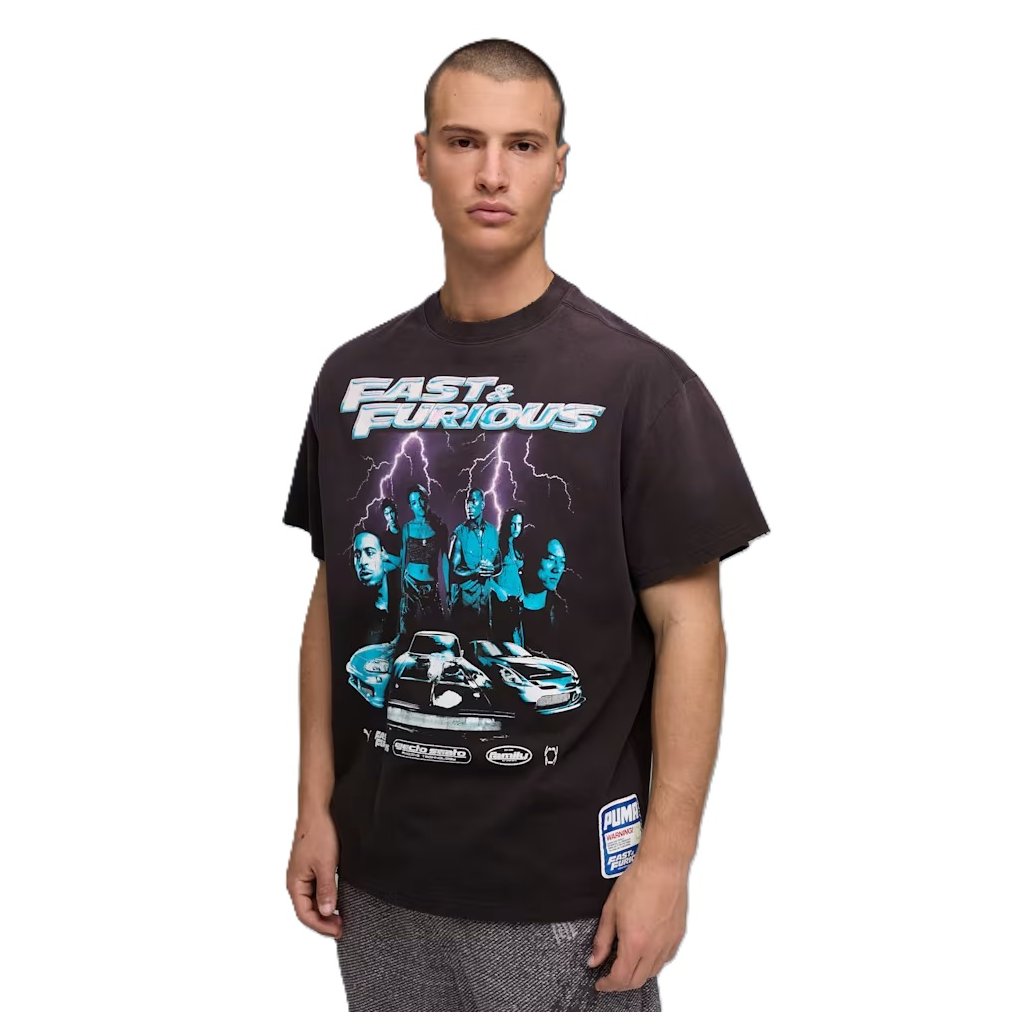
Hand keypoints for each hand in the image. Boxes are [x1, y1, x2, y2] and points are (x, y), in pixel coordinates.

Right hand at [286, 809, 341, 937]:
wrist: (318, 811)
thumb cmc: (318, 834)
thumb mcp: (326, 864)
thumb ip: (326, 890)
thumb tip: (326, 913)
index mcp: (295, 883)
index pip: (305, 914)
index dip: (321, 926)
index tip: (338, 931)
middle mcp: (296, 881)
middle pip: (308, 910)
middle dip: (323, 921)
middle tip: (342, 928)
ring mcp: (303, 874)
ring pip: (312, 900)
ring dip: (325, 911)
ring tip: (341, 918)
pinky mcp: (311, 867)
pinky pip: (316, 889)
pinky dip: (326, 898)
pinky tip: (337, 901)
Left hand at [588, 854, 688, 991]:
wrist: (663, 866)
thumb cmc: (639, 880)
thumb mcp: (611, 909)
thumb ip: (602, 939)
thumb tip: (595, 958)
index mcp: (635, 942)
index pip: (621, 978)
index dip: (608, 985)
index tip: (601, 983)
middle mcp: (654, 947)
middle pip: (638, 981)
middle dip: (621, 984)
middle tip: (610, 977)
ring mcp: (668, 943)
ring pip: (653, 972)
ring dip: (638, 974)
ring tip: (626, 964)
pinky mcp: (678, 936)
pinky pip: (665, 959)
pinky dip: (652, 963)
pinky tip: (645, 952)